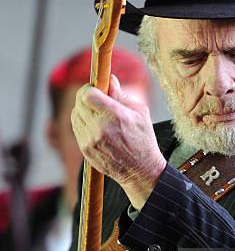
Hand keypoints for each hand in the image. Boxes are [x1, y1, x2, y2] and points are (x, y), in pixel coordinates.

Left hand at [71, 74, 166, 209]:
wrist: (140, 170)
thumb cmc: (143, 140)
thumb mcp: (140, 113)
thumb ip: (121, 95)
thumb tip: (110, 79)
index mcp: (116, 116)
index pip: (88, 95)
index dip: (90, 88)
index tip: (95, 88)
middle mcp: (100, 128)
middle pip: (79, 102)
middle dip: (86, 96)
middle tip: (95, 97)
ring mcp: (90, 140)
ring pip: (75, 114)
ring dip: (83, 110)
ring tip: (97, 113)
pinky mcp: (85, 149)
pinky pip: (76, 128)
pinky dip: (82, 122)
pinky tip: (95, 125)